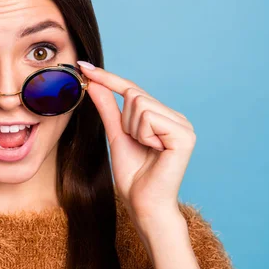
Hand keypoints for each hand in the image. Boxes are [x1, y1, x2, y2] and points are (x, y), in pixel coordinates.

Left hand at [77, 61, 195, 224]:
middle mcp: (176, 116)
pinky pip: (149, 117)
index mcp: (162, 116)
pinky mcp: (185, 134)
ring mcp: (183, 124)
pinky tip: (155, 151)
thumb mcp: (116, 135)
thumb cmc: (133, 175)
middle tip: (135, 144)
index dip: (107, 77)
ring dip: (133, 129)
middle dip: (124, 121)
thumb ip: (107, 108)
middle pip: (134, 94)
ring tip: (146, 149)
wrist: (143, 203)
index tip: (82, 65)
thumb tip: (94, 82)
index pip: (131, 89)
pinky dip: (143, 135)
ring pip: (139, 104)